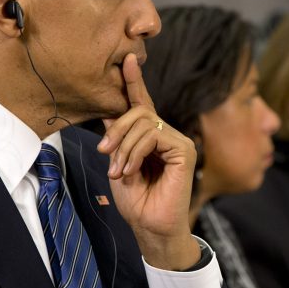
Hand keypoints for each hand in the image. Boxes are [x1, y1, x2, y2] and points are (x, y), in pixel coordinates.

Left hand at [97, 53, 199, 269]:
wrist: (151, 227)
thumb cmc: (137, 201)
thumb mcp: (118, 163)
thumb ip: (117, 137)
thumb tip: (107, 110)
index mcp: (151, 136)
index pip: (142, 103)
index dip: (135, 81)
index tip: (128, 60)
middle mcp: (167, 134)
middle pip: (138, 110)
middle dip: (116, 130)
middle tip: (104, 153)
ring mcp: (178, 141)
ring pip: (143, 121)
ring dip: (123, 147)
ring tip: (118, 171)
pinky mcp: (184, 149)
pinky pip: (152, 135)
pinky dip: (135, 152)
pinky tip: (131, 170)